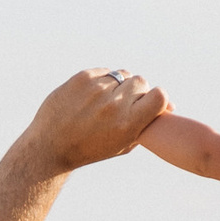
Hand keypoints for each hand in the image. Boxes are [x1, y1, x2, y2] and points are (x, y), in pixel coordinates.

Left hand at [23, 67, 168, 175]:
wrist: (50, 146)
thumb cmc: (91, 149)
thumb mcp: (122, 144)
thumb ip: (145, 124)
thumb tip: (169, 105)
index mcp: (128, 124)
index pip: (159, 95)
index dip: (157, 98)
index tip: (149, 103)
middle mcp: (114, 105)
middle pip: (140, 82)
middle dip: (136, 91)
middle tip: (124, 103)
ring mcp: (97, 89)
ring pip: (122, 74)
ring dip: (118, 85)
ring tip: (104, 102)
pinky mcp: (82, 78)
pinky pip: (104, 71)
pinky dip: (102, 81)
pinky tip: (92, 97)